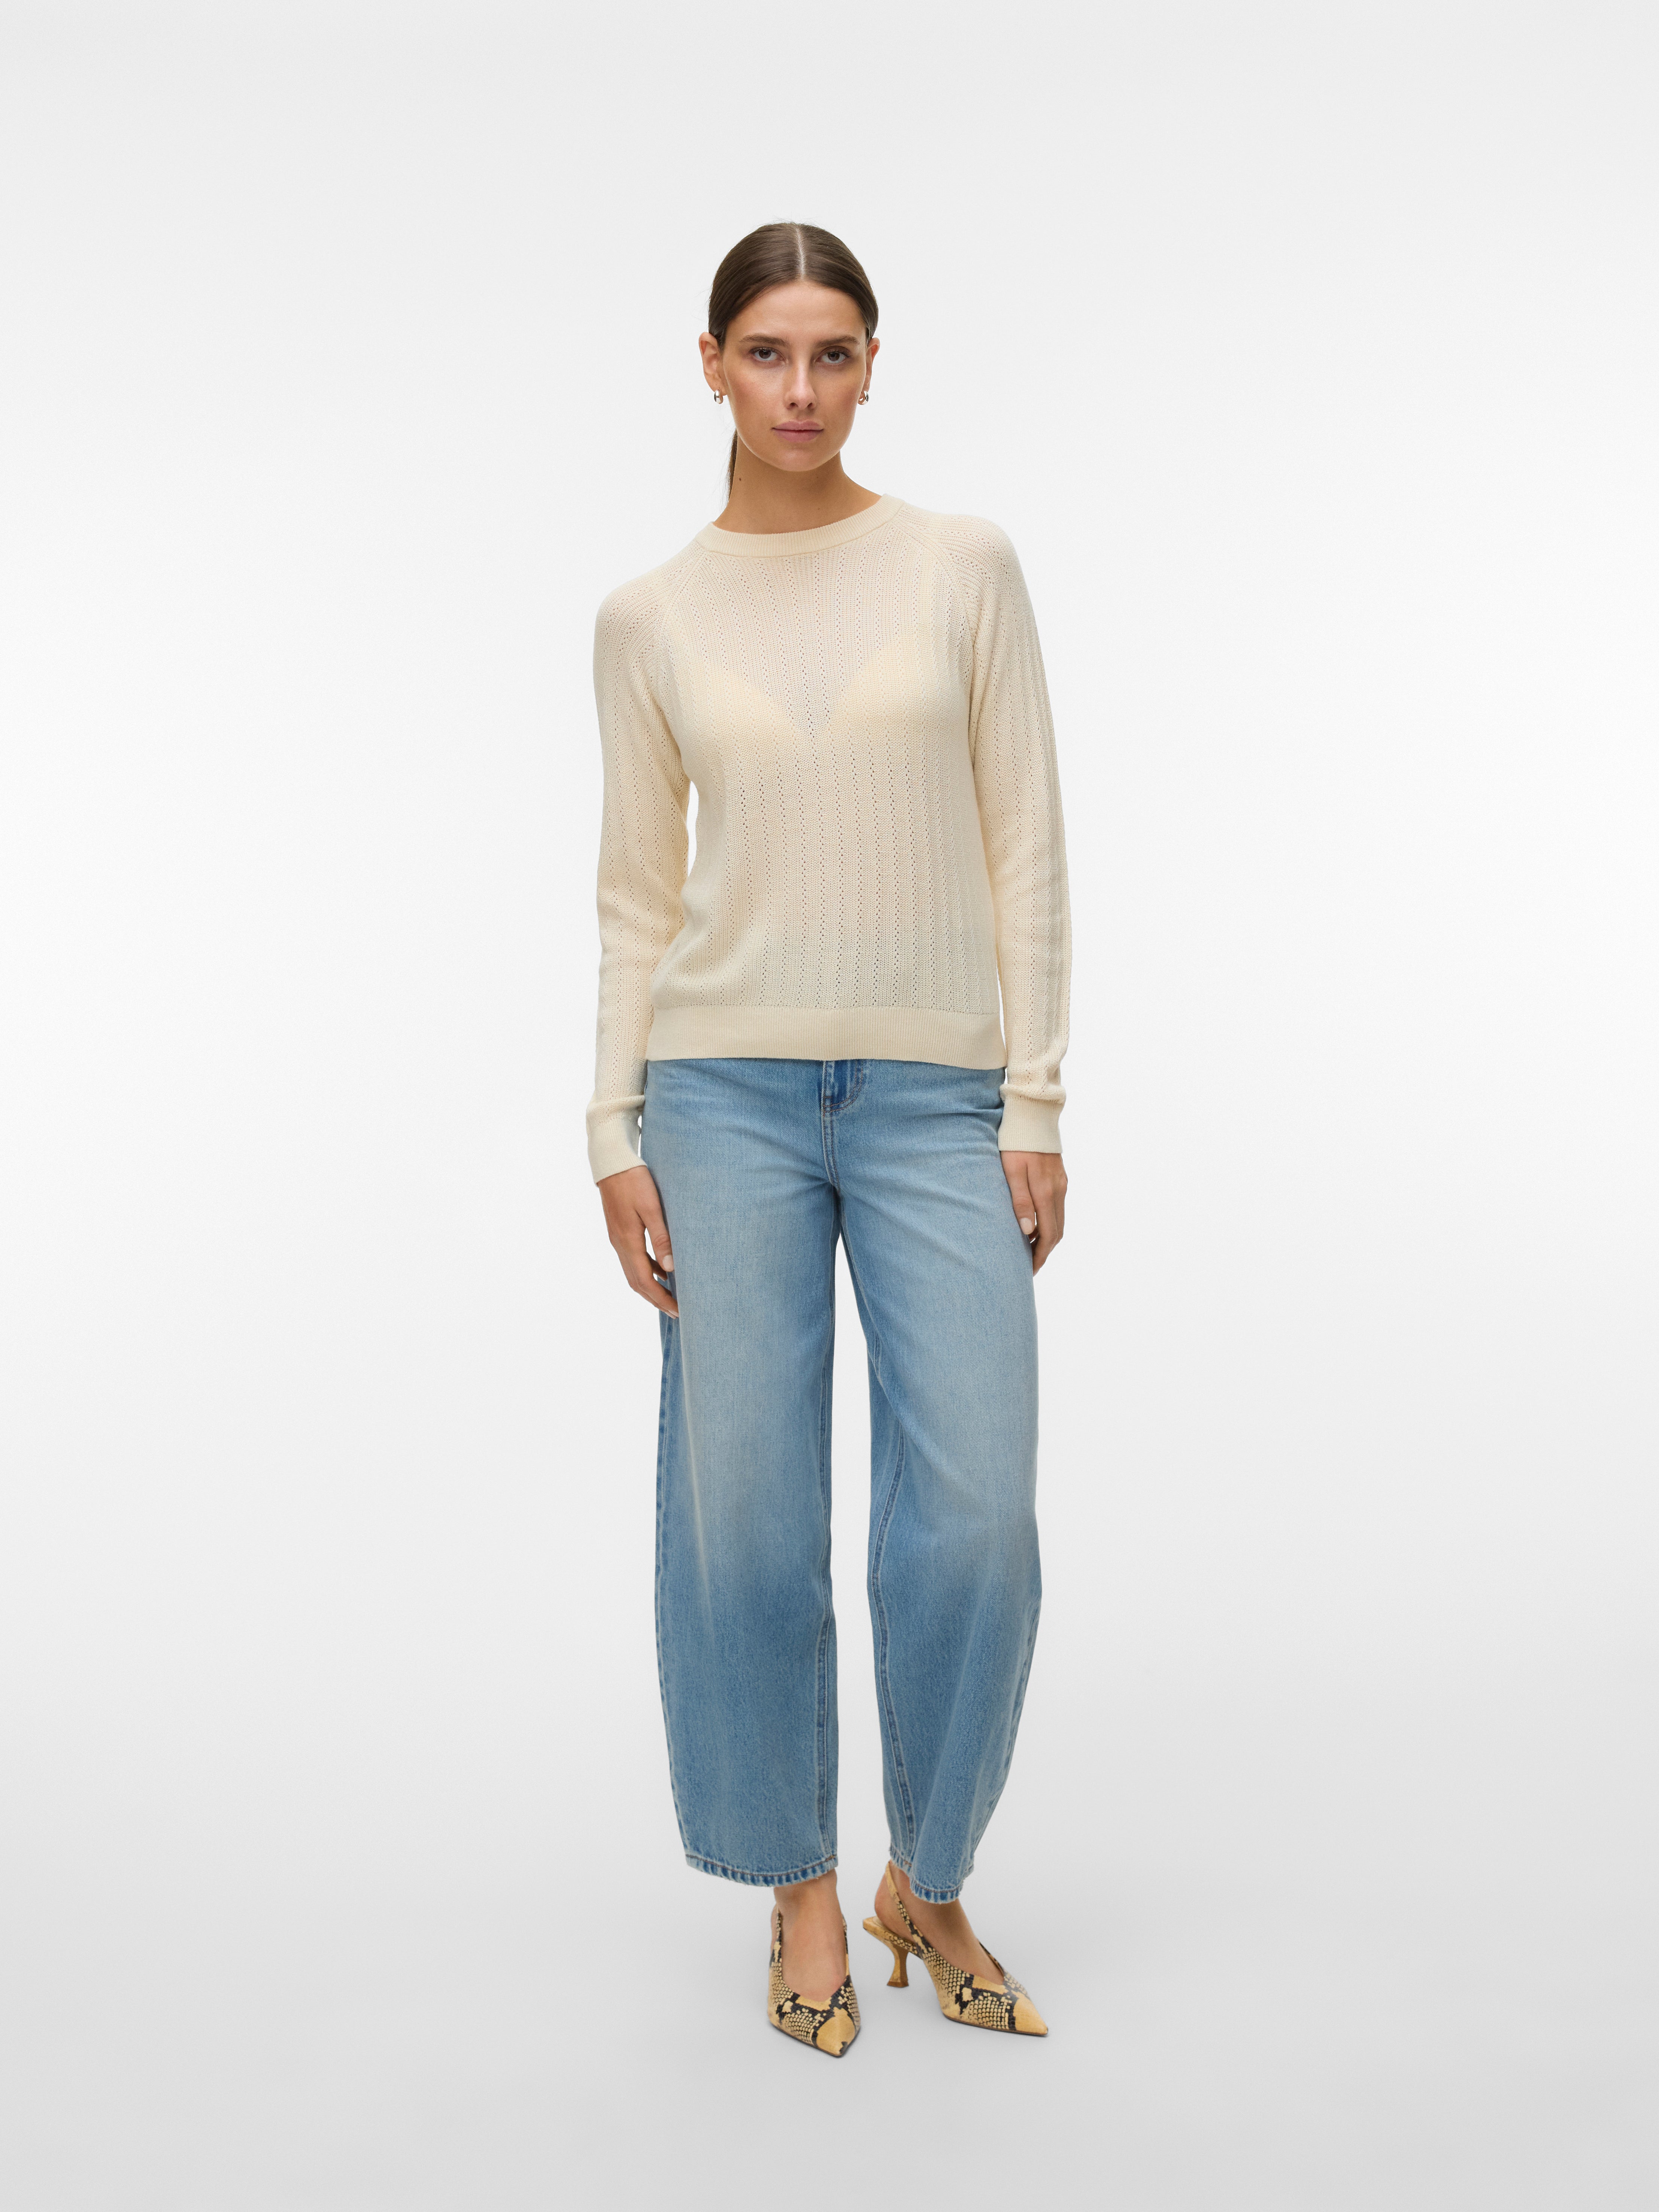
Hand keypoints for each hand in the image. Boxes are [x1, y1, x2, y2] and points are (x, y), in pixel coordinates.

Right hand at [598, 1162, 677, 1316]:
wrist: (612, 1162)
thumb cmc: (634, 1181)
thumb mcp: (652, 1207)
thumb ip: (661, 1237)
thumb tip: (670, 1268)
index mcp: (628, 1241)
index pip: (644, 1281)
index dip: (660, 1298)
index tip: (678, 1310)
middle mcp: (619, 1244)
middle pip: (636, 1282)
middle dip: (656, 1299)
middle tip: (677, 1312)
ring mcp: (617, 1238)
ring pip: (633, 1272)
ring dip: (651, 1287)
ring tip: (670, 1296)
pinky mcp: (619, 1230)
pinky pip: (633, 1259)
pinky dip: (647, 1270)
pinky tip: (661, 1270)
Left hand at [1000, 1150, 1066, 1273]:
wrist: (1032, 1114)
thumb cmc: (1015, 1142)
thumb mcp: (1011, 1171)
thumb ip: (1020, 1201)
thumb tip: (1028, 1232)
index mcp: (1045, 1192)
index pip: (1048, 1234)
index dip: (1040, 1255)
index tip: (1029, 1270)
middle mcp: (1058, 1190)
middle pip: (1057, 1231)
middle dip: (1045, 1251)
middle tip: (1029, 1265)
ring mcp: (1061, 1183)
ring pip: (1059, 1220)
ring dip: (1047, 1237)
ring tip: (1029, 1249)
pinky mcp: (1059, 1177)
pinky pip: (1058, 1207)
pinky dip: (1049, 1222)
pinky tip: (1035, 1224)